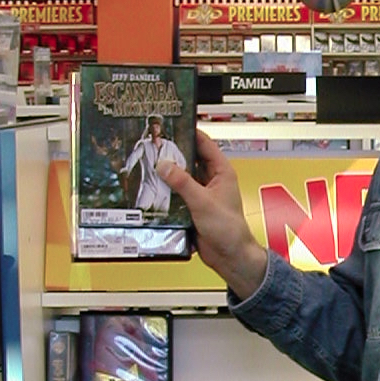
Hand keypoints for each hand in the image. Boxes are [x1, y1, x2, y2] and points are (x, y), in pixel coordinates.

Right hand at [157, 128, 267, 298]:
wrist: (229, 256)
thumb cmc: (229, 229)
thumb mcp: (203, 202)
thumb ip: (182, 183)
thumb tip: (164, 165)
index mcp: (222, 172)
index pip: (204, 144)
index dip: (189, 132)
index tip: (172, 125)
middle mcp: (212, 180)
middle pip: (189, 159)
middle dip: (173, 153)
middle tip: (154, 145)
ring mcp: (201, 193)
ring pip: (181, 177)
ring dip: (168, 174)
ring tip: (149, 164)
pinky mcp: (192, 207)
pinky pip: (177, 194)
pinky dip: (167, 191)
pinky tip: (153, 189)